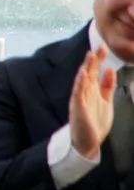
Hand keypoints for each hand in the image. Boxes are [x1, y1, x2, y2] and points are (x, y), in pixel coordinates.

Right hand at [70, 45, 114, 159]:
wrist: (87, 142)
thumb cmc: (94, 123)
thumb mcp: (106, 101)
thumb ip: (107, 86)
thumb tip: (110, 70)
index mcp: (92, 91)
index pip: (94, 72)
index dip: (99, 60)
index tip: (103, 48)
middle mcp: (85, 93)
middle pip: (88, 73)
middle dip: (93, 60)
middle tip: (99, 47)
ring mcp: (80, 100)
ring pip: (83, 80)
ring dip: (86, 68)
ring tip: (90, 56)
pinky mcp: (78, 108)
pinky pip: (78, 93)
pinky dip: (79, 83)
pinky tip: (82, 74)